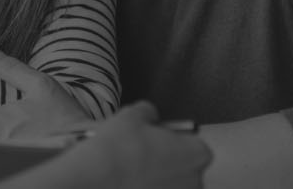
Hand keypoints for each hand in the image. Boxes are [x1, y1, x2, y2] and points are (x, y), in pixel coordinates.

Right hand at [9, 102, 211, 188]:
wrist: (94, 180)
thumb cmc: (118, 147)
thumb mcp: (132, 115)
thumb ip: (149, 111)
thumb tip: (150, 115)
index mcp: (197, 153)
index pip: (194, 144)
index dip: (173, 140)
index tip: (155, 138)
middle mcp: (195, 181)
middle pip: (184, 167)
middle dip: (167, 161)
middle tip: (141, 154)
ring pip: (170, 184)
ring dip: (157, 178)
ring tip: (130, 171)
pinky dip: (145, 188)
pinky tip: (127, 182)